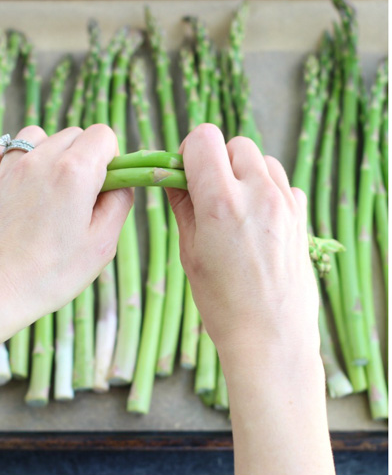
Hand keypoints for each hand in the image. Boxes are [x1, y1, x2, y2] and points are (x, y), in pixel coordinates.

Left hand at [0, 124, 133, 351]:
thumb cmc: (49, 275)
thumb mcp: (102, 245)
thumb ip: (119, 203)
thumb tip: (120, 183)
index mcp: (74, 172)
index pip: (103, 136)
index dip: (110, 160)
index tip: (103, 190)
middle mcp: (39, 160)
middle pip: (72, 136)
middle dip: (81, 160)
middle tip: (77, 201)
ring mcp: (8, 170)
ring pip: (36, 137)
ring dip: (47, 155)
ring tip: (48, 191)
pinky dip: (8, 161)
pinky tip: (16, 184)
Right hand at [167, 124, 317, 360]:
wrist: (269, 333)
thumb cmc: (223, 302)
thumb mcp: (191, 254)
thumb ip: (184, 208)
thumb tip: (174, 180)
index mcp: (220, 203)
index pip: (204, 140)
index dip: (187, 153)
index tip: (182, 176)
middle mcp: (257, 193)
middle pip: (235, 145)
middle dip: (217, 162)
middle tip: (206, 196)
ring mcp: (284, 202)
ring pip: (261, 160)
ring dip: (243, 174)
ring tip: (232, 210)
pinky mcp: (301, 214)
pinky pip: (282, 184)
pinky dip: (266, 192)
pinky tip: (255, 223)